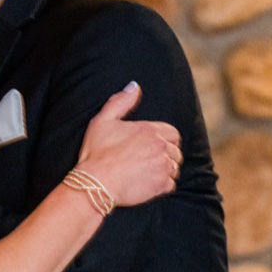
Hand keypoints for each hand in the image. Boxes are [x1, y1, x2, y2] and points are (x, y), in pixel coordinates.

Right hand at [74, 84, 182, 206]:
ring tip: (150, 172)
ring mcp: (162, 166)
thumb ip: (121, 102)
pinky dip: (163, 185)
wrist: (95, 183)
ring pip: (175, 167)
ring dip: (166, 169)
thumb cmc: (96, 153)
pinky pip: (171, 184)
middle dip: (166, 155)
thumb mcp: (103, 121)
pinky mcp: (161, 185)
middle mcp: (160, 146)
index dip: (164, 139)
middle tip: (150, 160)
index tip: (154, 146)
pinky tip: (149, 184)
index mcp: (149, 130)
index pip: (172, 133)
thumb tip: (134, 86)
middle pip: (176, 150)